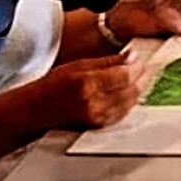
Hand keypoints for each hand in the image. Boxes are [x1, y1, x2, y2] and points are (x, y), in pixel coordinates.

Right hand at [40, 55, 157, 128]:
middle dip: (142, 76)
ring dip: (139, 88)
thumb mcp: (78, 65)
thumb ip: (108, 61)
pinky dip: (130, 100)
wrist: (36, 110)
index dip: (138, 65)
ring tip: (139, 77)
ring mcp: (98, 116)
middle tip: (144, 67)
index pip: (125, 74)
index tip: (140, 58)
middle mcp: (94, 102)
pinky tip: (129, 91)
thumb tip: (131, 56)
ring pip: (131, 101)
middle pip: (132, 89)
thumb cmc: (53, 86)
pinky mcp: (100, 125)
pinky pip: (124, 111)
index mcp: (87, 84)